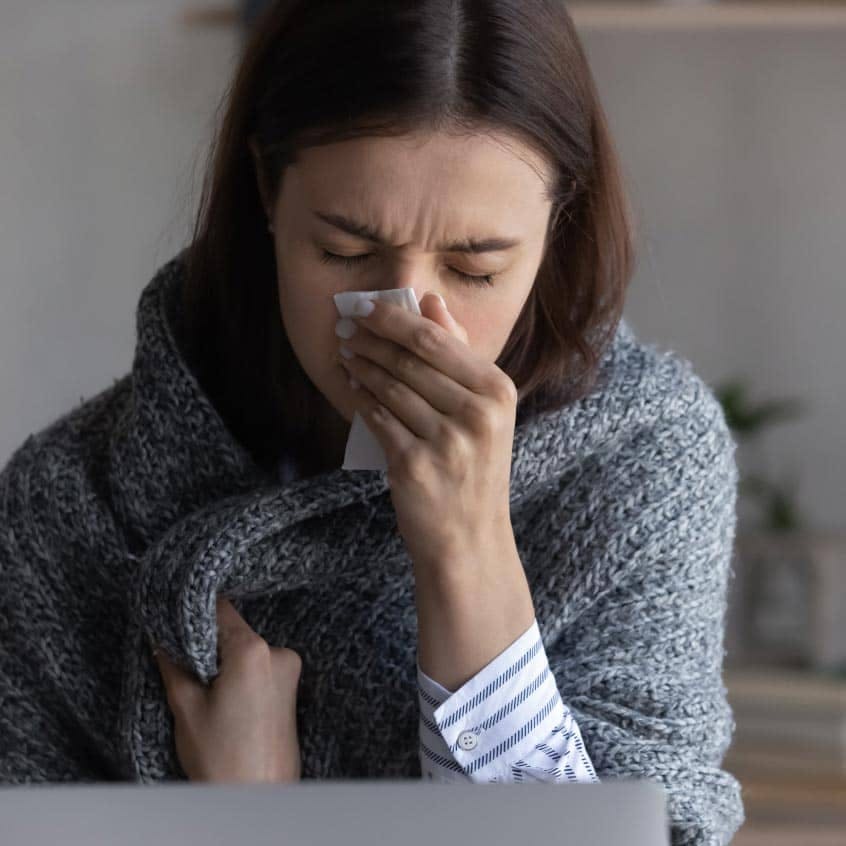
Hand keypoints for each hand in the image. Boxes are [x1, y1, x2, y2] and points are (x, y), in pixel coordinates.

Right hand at [152, 595, 302, 782]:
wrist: (258, 799)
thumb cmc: (223, 760)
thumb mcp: (186, 708)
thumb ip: (173, 665)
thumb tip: (161, 637)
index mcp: (253, 651)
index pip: (221, 610)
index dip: (195, 613)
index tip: (174, 616)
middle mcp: (279, 653)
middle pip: (235, 631)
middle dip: (207, 643)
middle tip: (182, 662)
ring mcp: (290, 670)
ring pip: (246, 650)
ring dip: (224, 661)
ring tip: (204, 690)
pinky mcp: (291, 688)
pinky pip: (260, 667)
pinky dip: (240, 674)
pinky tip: (224, 700)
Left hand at [335, 291, 517, 580]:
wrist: (469, 537)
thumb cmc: (474, 468)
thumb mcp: (483, 410)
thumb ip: (459, 354)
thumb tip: (431, 302)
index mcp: (498, 392)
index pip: (436, 340)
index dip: (394, 319)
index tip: (367, 308)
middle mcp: (477, 414)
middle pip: (410, 360)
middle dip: (372, 339)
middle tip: (347, 328)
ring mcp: (446, 442)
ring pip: (390, 387)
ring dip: (362, 366)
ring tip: (347, 354)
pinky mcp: (413, 466)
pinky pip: (377, 419)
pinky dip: (361, 399)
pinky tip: (353, 387)